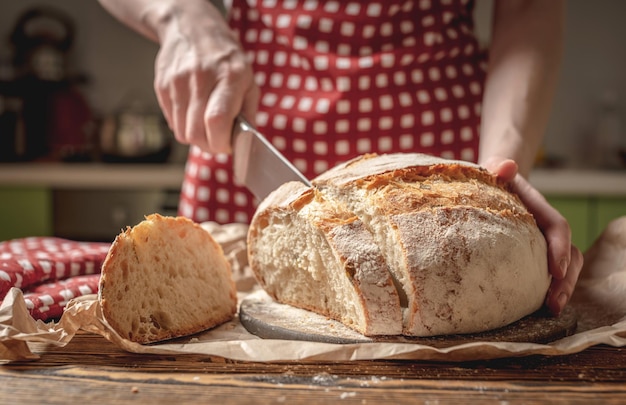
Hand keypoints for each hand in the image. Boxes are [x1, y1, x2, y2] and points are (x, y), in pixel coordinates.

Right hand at [153, 2, 259, 153]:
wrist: (192, 28)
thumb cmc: (226, 59)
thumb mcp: (248, 80)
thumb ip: (249, 113)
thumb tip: (246, 142)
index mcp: (229, 77)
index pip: (216, 121)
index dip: (221, 143)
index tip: (227, 145)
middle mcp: (201, 77)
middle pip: (196, 132)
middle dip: (208, 145)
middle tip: (217, 140)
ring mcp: (178, 81)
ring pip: (182, 132)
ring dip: (195, 137)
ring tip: (205, 125)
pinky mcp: (162, 85)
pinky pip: (171, 122)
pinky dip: (183, 125)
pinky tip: (193, 112)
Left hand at [482, 158, 582, 315]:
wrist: (494, 180)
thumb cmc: (492, 177)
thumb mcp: (494, 170)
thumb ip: (499, 167)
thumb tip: (505, 167)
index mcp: (539, 208)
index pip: (557, 227)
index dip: (560, 248)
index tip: (556, 270)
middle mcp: (545, 228)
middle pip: (568, 254)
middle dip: (566, 280)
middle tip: (555, 302)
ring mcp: (542, 244)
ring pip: (563, 268)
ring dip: (561, 290)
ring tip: (551, 310)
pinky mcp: (532, 256)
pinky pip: (545, 275)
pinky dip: (545, 291)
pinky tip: (535, 310)